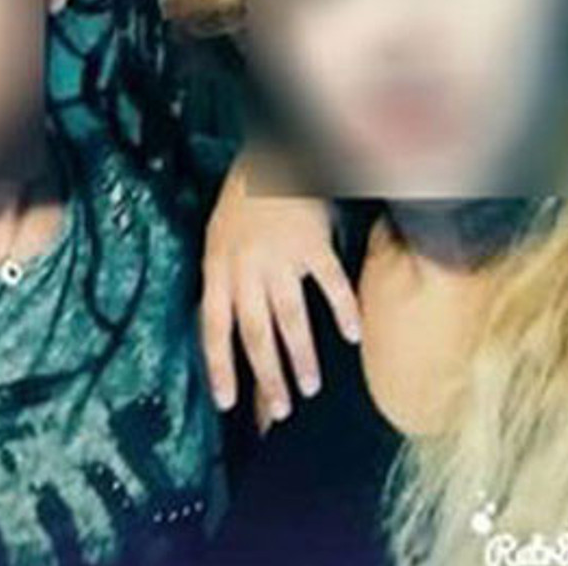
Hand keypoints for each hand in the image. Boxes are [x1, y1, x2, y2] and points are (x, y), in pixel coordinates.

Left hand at [200, 155, 360, 420]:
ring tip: (310, 388)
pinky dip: (343, 311)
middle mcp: (245, 267)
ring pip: (290, 317)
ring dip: (301, 356)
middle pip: (254, 332)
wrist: (269, 156)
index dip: (220, 367)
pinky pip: (330, 284)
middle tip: (280, 410)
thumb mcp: (217, 242)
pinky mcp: (312, 244)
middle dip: (267, 376)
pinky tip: (353, 336)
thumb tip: (228, 332)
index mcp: (217, 269)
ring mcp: (280, 257)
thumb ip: (223, 284)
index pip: (214, 328)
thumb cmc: (241, 203)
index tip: (227, 403)